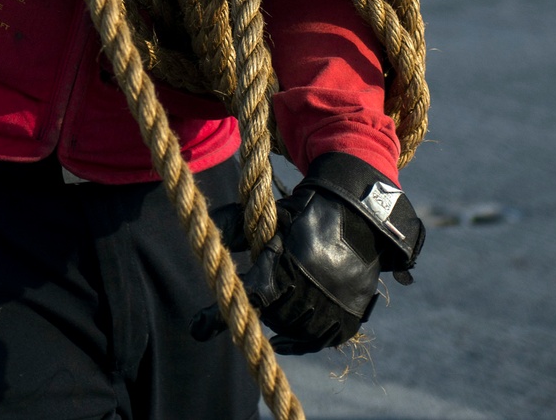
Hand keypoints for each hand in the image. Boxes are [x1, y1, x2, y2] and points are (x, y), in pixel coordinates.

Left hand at [191, 153, 424, 353]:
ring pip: (292, 329)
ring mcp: (331, 307)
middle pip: (270, 315)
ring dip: (280, 321)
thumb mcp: (271, 215)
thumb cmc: (306, 214)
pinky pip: (317, 341)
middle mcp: (310, 290)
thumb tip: (205, 226)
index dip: (220, 315)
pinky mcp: (348, 318)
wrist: (358, 217)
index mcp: (287, 264)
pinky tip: (284, 338)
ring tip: (278, 303)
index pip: (249, 296)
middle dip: (261, 306)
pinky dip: (299, 341)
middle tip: (260, 294)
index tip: (198, 327)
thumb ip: (236, 224)